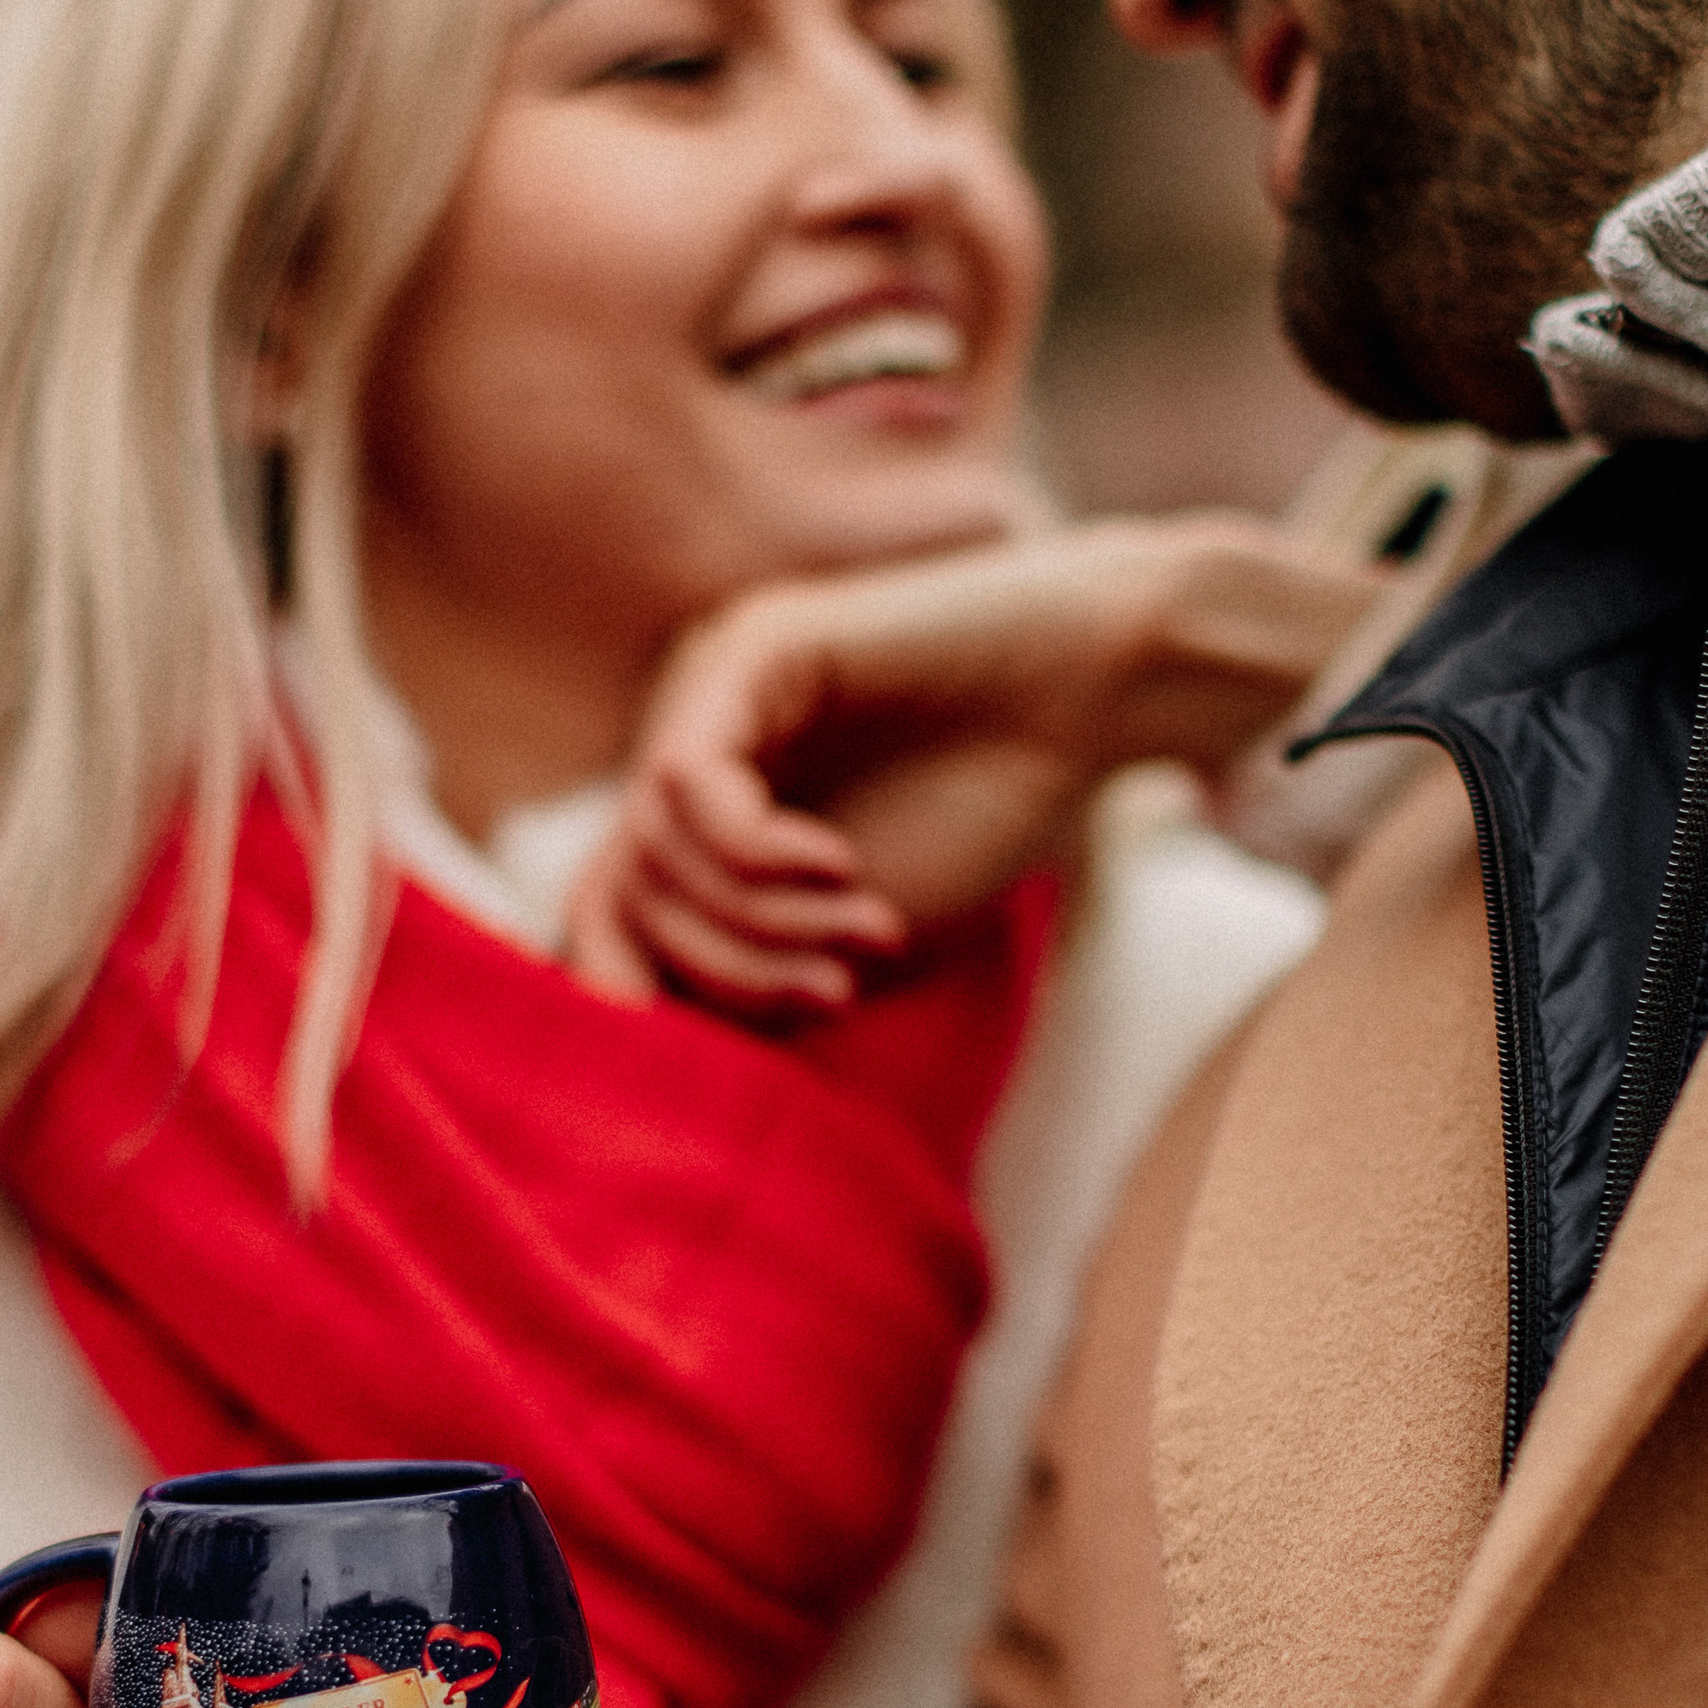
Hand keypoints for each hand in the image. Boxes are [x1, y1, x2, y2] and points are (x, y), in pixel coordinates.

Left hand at [565, 519, 1370, 1010]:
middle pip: (621, 895)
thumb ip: (746, 966)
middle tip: (835, 993)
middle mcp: (688, 740)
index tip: (725, 1059)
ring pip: (650, 850)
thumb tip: (645, 1021)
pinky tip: (843, 865)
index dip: (637, 995)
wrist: (1100, 695)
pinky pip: (686, 782)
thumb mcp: (845, 928)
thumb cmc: (989, 809)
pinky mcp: (751, 648)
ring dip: (759, 923)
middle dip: (723, 972)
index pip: (607, 912)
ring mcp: (711, 687)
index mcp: (702, 808)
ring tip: (866, 929)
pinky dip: (757, 854)